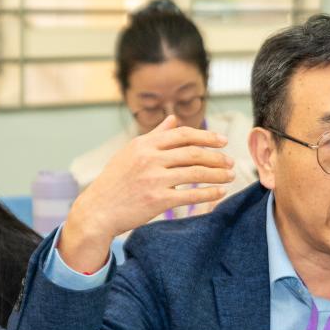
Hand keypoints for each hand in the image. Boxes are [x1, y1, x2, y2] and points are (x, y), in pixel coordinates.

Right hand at [59, 115, 235, 271]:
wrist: (98, 210)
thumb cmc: (116, 180)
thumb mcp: (131, 152)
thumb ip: (155, 135)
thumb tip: (173, 119)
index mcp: (144, 144)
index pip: (183, 135)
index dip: (207, 137)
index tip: (223, 141)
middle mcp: (149, 159)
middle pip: (193, 153)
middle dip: (217, 157)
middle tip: (231, 161)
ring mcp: (154, 179)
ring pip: (196, 173)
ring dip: (218, 174)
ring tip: (230, 176)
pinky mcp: (158, 200)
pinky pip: (191, 194)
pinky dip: (209, 193)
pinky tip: (220, 192)